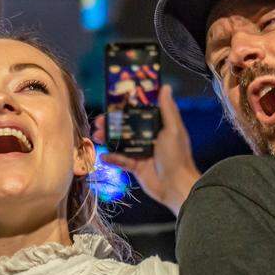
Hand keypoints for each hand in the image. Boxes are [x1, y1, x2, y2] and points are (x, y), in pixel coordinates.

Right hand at [93, 84, 200, 215]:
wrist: (176, 186)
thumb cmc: (178, 157)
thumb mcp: (173, 129)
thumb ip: (168, 109)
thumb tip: (166, 88)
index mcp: (159, 127)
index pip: (139, 113)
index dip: (126, 108)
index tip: (112, 103)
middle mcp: (150, 138)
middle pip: (127, 127)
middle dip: (112, 123)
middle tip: (99, 121)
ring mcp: (142, 152)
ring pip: (121, 142)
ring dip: (108, 138)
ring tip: (97, 135)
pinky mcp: (137, 167)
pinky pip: (121, 160)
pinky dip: (112, 158)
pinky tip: (103, 156)